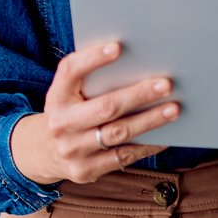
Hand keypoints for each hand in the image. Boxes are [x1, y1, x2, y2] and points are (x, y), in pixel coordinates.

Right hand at [9, 41, 180, 185]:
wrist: (44, 152)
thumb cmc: (69, 112)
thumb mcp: (67, 94)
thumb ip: (90, 79)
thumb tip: (137, 62)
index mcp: (57, 97)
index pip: (70, 71)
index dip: (92, 58)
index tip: (118, 47)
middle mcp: (62, 124)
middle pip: (105, 107)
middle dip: (138, 95)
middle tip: (166, 84)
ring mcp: (73, 150)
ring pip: (119, 133)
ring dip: (150, 121)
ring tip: (173, 109)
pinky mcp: (86, 170)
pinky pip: (123, 157)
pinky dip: (147, 145)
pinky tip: (166, 136)